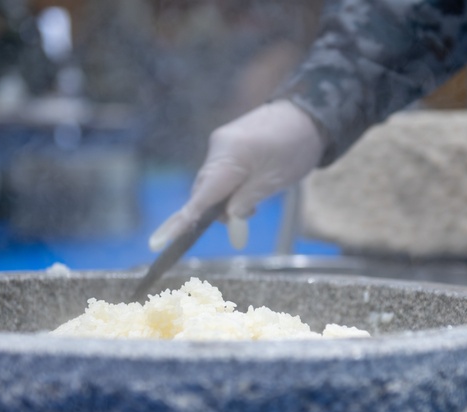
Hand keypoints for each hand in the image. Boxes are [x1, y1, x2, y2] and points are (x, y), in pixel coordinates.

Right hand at [149, 100, 324, 251]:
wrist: (308, 113)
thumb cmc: (296, 147)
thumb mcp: (274, 181)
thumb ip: (247, 201)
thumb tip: (227, 218)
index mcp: (229, 157)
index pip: (200, 196)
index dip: (180, 222)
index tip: (159, 242)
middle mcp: (218, 147)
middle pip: (203, 191)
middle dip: (217, 211)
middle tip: (248, 216)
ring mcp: (221, 143)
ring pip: (211, 183)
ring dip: (226, 199)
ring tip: (255, 202)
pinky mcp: (227, 143)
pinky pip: (219, 172)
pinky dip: (229, 187)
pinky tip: (249, 189)